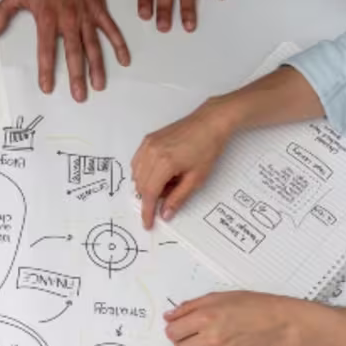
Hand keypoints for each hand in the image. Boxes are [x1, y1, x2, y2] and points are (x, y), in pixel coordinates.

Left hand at [0, 0, 129, 101]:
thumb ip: (2, 14)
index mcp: (48, 17)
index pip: (46, 49)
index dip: (47, 70)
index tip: (48, 87)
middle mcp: (69, 19)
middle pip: (74, 52)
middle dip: (77, 75)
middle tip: (79, 96)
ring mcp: (86, 15)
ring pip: (93, 45)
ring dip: (97, 66)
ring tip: (98, 85)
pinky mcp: (99, 10)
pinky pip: (111, 29)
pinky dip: (119, 44)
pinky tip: (124, 59)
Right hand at [133, 103, 236, 226]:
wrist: (209, 123)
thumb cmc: (207, 148)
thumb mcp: (196, 178)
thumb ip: (178, 198)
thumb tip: (165, 213)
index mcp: (164, 163)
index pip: (149, 193)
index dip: (147, 211)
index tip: (147, 223)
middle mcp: (151, 152)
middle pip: (141, 185)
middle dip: (150, 197)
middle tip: (168, 197)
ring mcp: (148, 144)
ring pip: (136, 174)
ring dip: (147, 185)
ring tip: (168, 182)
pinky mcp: (148, 139)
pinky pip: (138, 162)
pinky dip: (144, 172)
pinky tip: (160, 173)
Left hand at [164, 291, 305, 345]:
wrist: (276, 322)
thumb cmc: (250, 306)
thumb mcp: (216, 297)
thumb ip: (189, 307)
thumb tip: (169, 317)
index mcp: (205, 318)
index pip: (172, 332)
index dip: (174, 330)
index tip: (179, 328)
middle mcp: (212, 339)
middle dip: (184, 341)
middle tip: (196, 334)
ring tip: (211, 341)